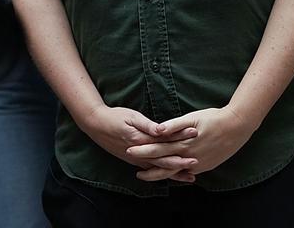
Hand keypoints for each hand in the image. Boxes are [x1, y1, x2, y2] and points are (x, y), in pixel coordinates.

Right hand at [81, 105, 197, 175]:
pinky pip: (151, 170)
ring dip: (174, 172)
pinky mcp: (134, 161)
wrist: (96, 125)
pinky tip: (172, 177)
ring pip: (158, 168)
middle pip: (164, 158)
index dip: (180, 136)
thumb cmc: (115, 117)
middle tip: (197, 161)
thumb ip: (147, 125)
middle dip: (181, 160)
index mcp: (141, 139)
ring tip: (190, 177)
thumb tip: (162, 129)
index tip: (195, 132)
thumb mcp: (131, 116)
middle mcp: (140, 152)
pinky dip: (163, 174)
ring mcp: (136, 159)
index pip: (165, 139)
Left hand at [128, 107, 254, 179]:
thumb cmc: (214, 118)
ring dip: (160, 174)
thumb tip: (157, 130)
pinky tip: (169, 174)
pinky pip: (186, 172)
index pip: (159, 149)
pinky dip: (175, 174)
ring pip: (174, 172)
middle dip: (148, 166)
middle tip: (135, 170)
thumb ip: (174, 125)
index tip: (131, 150)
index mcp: (184, 144)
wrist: (237, 127)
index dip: (144, 150)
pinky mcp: (205, 166)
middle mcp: (189, 157)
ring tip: (148, 175)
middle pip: (164, 164)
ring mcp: (198, 164)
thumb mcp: (192, 118)